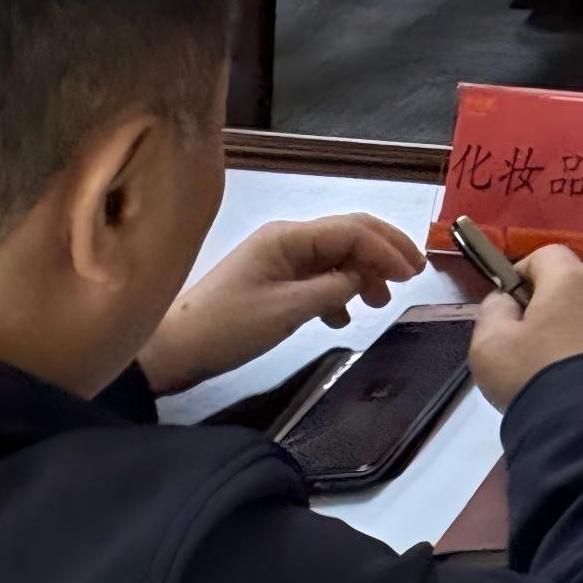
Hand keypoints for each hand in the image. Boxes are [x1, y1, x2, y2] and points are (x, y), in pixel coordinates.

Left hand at [139, 213, 428, 392]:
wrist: (170, 351)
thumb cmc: (227, 327)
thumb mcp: (287, 310)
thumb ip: (334, 289)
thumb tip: (365, 278)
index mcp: (289, 238)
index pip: (353, 231)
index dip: (387, 249)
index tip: (412, 275)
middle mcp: (286, 239)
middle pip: (348, 234)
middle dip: (383, 252)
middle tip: (412, 276)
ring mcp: (277, 259)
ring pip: (335, 256)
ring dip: (363, 273)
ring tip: (379, 302)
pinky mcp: (270, 280)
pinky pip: (317, 275)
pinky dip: (338, 290)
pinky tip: (342, 316)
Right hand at [468, 242, 582, 409]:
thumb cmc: (534, 374)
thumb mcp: (490, 344)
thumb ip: (493, 310)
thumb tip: (506, 299)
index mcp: (571, 278)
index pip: (546, 255)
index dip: (523, 274)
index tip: (509, 305)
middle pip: (573, 283)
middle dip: (550, 304)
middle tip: (529, 342)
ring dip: (577, 327)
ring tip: (558, 366)